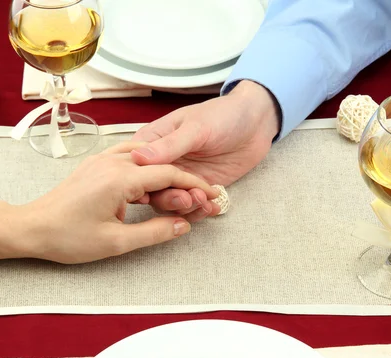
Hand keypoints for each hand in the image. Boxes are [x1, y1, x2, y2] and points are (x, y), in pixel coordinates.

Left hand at [18, 142, 218, 263]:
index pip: (168, 173)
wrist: (31, 227)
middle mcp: (112, 162)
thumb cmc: (68, 237)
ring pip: (144, 156)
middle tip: (198, 197)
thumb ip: (154, 233)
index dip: (193, 184)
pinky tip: (150, 182)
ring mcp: (101, 161)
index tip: (210, 194)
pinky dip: (146, 166)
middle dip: (182, 179)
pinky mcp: (94, 165)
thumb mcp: (115, 242)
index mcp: (119, 178)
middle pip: (159, 163)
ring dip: (164, 170)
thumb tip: (182, 226)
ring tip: (177, 191)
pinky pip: (127, 157)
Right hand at [131, 80, 279, 220]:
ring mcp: (181, 177)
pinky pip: (192, 206)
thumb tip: (138, 158)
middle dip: (168, 199)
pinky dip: (200, 210)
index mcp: (152, 143)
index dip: (140, 183)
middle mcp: (162, 163)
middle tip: (187, 198)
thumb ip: (169, 145)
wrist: (255, 123)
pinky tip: (212, 207)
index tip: (150, 194)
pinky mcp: (199, 188)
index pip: (135, 168)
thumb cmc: (222, 115)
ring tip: (204, 202)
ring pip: (171, 202)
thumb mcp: (195, 127)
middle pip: (152, 190)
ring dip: (186, 207)